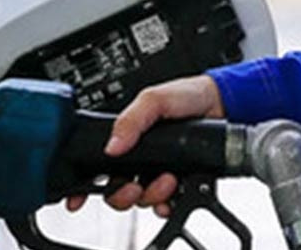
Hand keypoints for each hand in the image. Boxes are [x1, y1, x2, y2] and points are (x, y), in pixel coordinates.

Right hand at [64, 75, 225, 216]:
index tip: (78, 198)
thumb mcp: (154, 99)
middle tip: (134, 186)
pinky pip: (166, 203)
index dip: (85, 185)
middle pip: (117, 190)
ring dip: (151, 195)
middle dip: (122, 194)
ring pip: (141, 198)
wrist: (222, 104)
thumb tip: (112, 146)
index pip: (98, 166)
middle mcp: (140, 158)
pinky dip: (167, 204)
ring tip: (168, 179)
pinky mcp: (179, 181)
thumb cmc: (186, 95)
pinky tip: (173, 195)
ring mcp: (158, 171)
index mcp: (127, 138)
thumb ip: (131, 119)